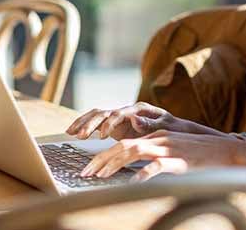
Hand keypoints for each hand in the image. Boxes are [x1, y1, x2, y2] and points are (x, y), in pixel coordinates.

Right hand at [65, 102, 179, 140]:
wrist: (175, 129)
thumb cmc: (171, 128)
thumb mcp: (165, 126)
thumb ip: (150, 123)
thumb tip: (134, 119)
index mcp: (138, 109)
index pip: (119, 114)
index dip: (109, 124)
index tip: (102, 136)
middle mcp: (126, 110)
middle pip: (104, 113)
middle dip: (91, 124)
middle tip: (80, 136)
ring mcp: (120, 116)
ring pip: (97, 115)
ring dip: (83, 123)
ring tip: (70, 133)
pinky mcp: (115, 124)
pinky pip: (96, 122)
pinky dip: (84, 125)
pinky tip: (72, 132)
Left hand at [79, 130, 245, 181]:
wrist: (227, 152)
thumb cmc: (201, 157)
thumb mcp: (174, 153)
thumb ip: (155, 157)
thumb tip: (135, 173)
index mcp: (157, 136)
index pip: (124, 143)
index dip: (104, 156)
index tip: (90, 170)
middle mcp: (159, 139)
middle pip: (124, 146)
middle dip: (101, 160)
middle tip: (85, 174)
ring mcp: (169, 148)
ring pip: (135, 151)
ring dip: (115, 164)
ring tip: (101, 177)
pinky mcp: (180, 160)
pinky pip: (158, 166)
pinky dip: (144, 173)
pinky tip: (133, 183)